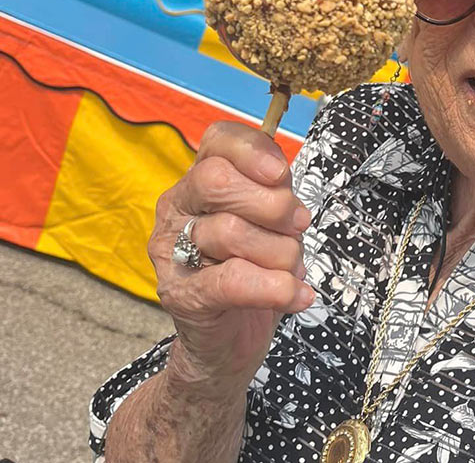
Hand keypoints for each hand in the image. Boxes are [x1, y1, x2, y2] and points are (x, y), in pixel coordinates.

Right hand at [150, 122, 314, 391]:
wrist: (230, 339)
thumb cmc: (255, 267)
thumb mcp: (272, 218)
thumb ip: (273, 189)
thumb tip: (278, 173)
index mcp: (199, 182)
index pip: (217, 140)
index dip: (253, 151)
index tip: (282, 175)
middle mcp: (176, 211)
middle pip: (214, 180)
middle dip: (272, 203)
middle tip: (298, 226)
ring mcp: (170, 254)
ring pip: (228, 231)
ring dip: (280, 251)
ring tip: (291, 268)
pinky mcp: (181, 296)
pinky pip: (231, 281)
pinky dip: (275, 288)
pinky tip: (297, 295)